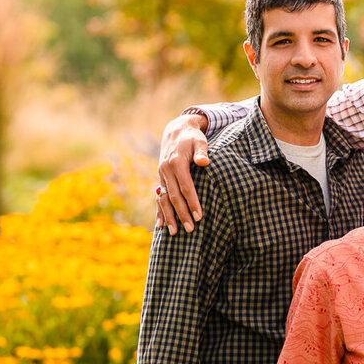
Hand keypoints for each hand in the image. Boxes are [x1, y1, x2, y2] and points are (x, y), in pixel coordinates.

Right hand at [156, 113, 209, 234]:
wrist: (176, 131)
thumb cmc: (193, 137)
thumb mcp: (200, 141)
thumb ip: (202, 151)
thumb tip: (204, 162)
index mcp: (176, 163)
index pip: (185, 187)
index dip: (192, 202)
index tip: (199, 216)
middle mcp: (165, 171)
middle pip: (174, 197)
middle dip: (181, 214)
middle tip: (190, 230)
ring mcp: (161, 175)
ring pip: (164, 199)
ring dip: (169, 217)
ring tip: (174, 233)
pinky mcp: (161, 179)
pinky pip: (159, 197)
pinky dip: (159, 211)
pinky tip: (160, 225)